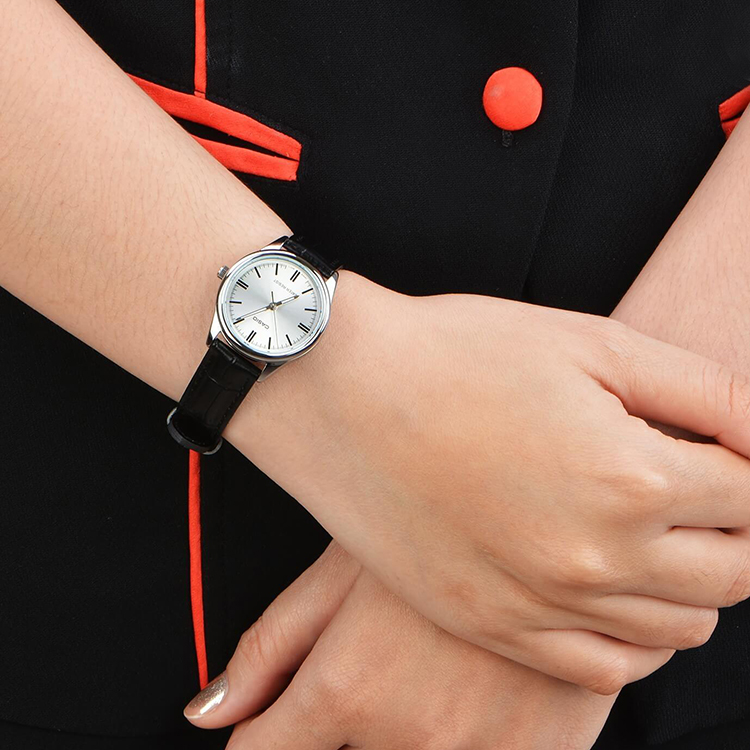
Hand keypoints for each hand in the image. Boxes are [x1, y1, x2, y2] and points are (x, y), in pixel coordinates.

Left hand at [185, 544, 615, 749]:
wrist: (570, 512)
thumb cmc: (450, 519)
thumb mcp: (351, 563)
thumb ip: (272, 645)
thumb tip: (207, 711)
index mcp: (349, 687)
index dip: (258, 743)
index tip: (268, 730)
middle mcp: (408, 737)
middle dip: (332, 737)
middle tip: (368, 679)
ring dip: (394, 739)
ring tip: (422, 675)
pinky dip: (457, 744)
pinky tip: (467, 696)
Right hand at [238, 274, 749, 693]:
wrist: (340, 390)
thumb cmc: (457, 354)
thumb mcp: (591, 342)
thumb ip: (703, 390)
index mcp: (631, 479)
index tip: (727, 451)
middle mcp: (596, 560)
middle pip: (732, 574)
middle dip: (737, 528)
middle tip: (701, 486)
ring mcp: (539, 603)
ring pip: (678, 628)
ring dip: (692, 581)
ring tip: (652, 530)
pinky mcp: (491, 622)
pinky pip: (603, 668)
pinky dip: (635, 637)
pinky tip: (614, 587)